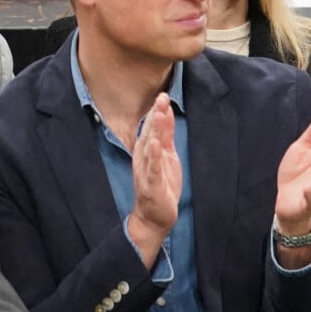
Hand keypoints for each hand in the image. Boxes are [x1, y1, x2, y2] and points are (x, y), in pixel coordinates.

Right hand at [128, 93, 181, 267]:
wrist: (155, 217)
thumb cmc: (161, 184)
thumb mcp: (167, 155)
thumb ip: (166, 134)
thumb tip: (166, 112)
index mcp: (146, 150)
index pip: (151, 127)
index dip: (157, 111)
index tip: (163, 94)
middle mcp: (143, 158)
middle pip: (149, 133)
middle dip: (156, 115)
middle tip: (161, 97)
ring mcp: (146, 171)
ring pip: (150, 147)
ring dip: (154, 131)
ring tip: (159, 114)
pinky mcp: (151, 185)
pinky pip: (152, 169)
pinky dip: (153, 156)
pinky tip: (155, 144)